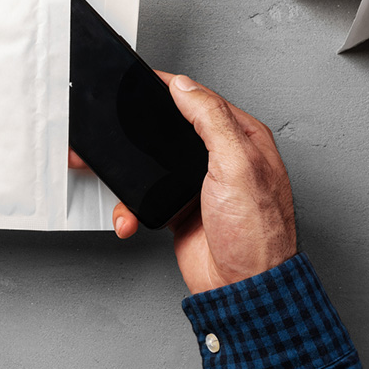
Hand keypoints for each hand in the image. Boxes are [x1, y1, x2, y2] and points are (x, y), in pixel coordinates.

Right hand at [101, 72, 296, 293]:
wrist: (242, 287)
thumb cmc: (256, 232)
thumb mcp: (237, 164)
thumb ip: (210, 120)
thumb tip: (185, 87)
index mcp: (243, 138)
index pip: (203, 100)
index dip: (174, 88)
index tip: (147, 81)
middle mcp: (222, 158)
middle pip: (172, 130)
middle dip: (140, 132)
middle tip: (117, 125)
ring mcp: (199, 184)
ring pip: (153, 164)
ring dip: (130, 174)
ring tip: (112, 173)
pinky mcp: (180, 208)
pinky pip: (146, 197)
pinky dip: (131, 207)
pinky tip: (130, 214)